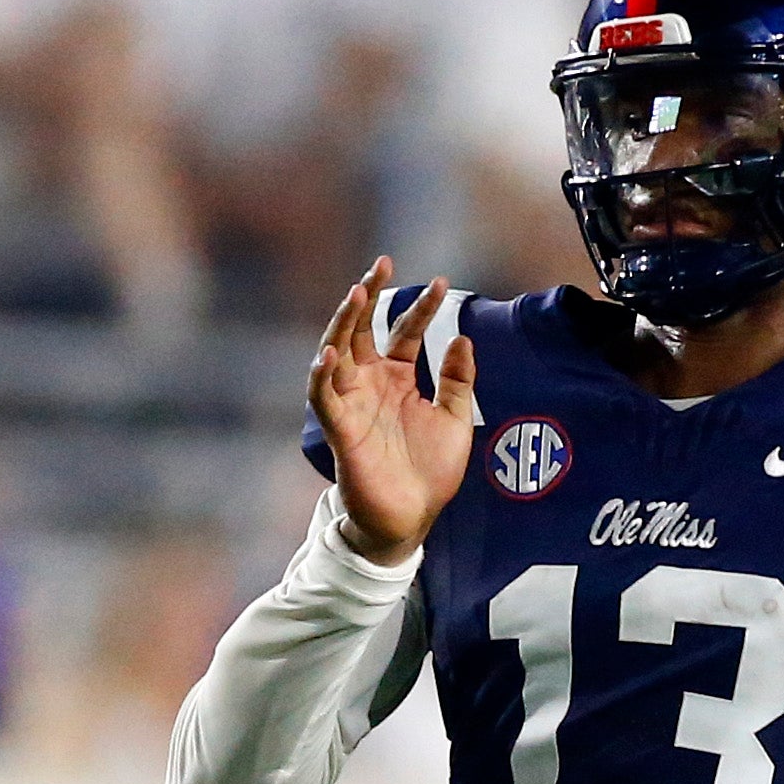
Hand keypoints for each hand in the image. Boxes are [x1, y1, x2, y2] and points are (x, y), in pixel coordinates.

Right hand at [310, 261, 479, 566]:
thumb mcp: (454, 419)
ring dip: (344, 323)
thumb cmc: (430, 473)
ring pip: (338, 352)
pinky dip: (322, 375)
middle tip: (382, 264)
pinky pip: (323, 396)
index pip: (405, 331)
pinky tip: (329, 353)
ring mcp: (352, 403)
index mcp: (398, 378)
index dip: (421, 307)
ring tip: (356, 293)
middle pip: (362, 329)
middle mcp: (370, 383)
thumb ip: (458, 380)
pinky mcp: (340, 428)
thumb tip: (462, 337)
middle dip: (369, 296)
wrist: (411, 519)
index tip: (443, 282)